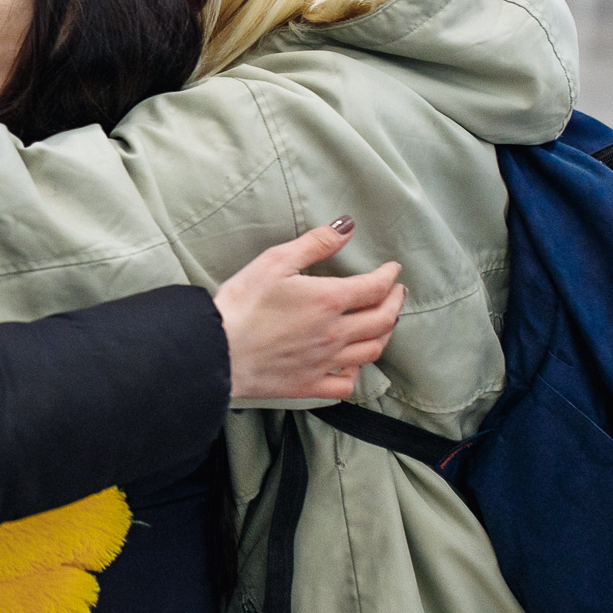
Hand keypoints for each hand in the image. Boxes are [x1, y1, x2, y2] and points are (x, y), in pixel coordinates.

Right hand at [213, 218, 404, 399]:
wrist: (216, 350)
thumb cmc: (241, 303)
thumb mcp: (275, 261)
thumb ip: (315, 243)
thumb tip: (347, 226)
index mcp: (329, 300)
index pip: (374, 287)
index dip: (389, 276)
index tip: (393, 269)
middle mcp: (335, 334)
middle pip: (382, 320)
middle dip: (394, 302)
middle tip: (396, 292)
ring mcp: (325, 362)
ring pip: (371, 352)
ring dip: (384, 335)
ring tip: (383, 324)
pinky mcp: (308, 385)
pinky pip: (345, 384)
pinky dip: (355, 373)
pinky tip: (351, 364)